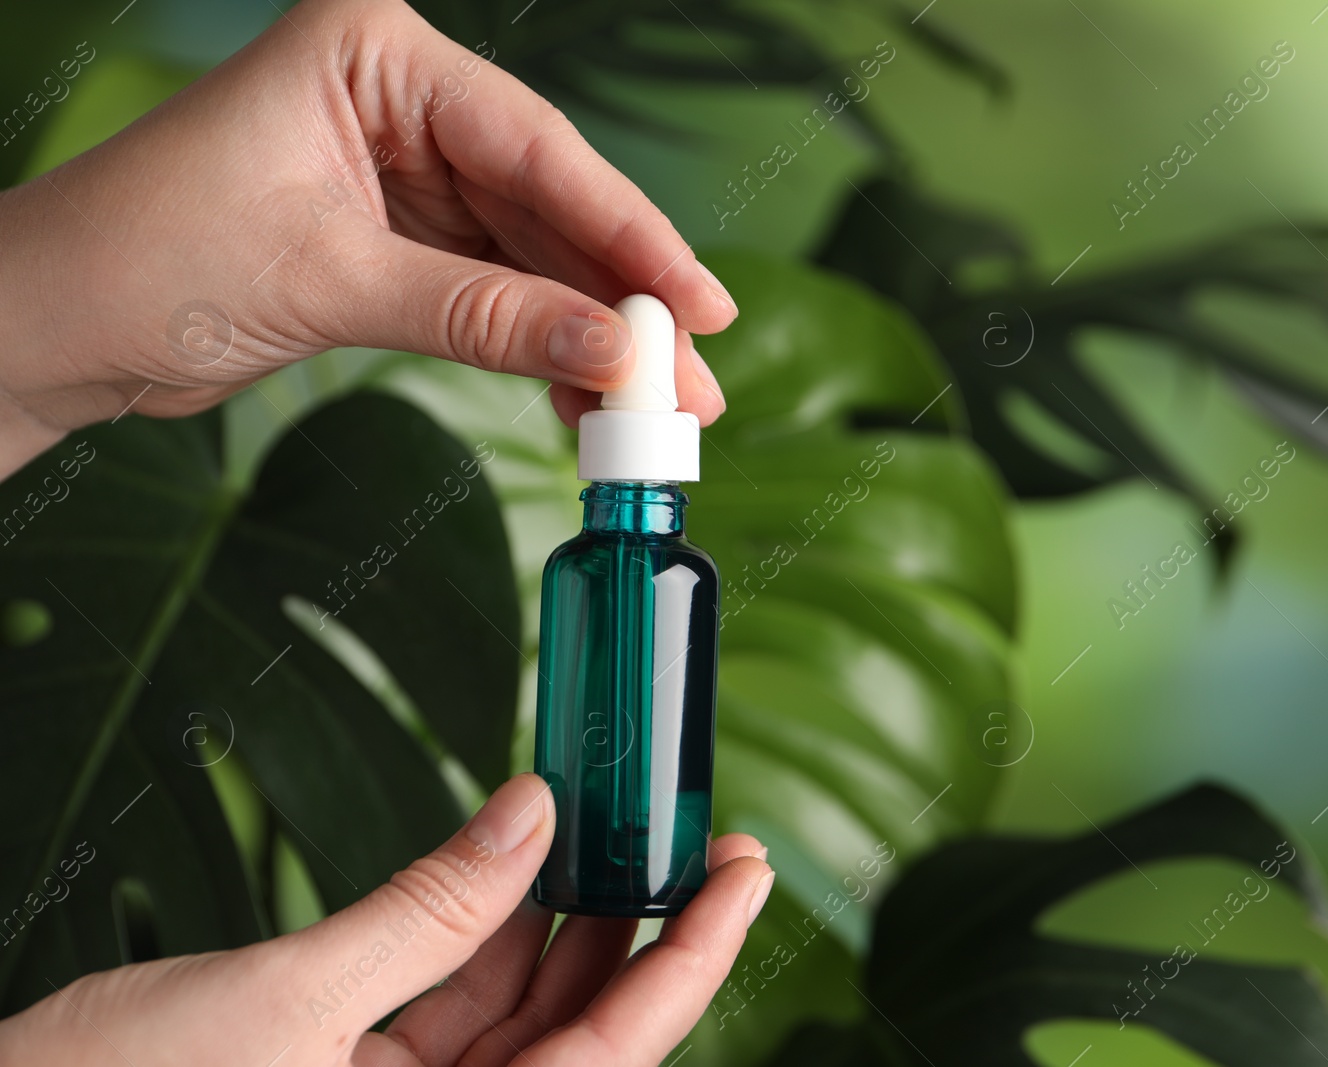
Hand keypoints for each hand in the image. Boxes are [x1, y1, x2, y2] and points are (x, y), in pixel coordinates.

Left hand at [0, 0, 734, 476]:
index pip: (536, 147)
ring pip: (531, 257)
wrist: (47, 326)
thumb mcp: (331, 280)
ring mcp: (402, 174)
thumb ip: (483, 315)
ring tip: (649, 411)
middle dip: (621, 300)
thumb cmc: (142, 259)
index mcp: (377, 56)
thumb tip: (612, 352)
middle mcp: (400, 104)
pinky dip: (536, 349)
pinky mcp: (394, 242)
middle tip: (689, 382)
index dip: (630, 234)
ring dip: (588, 337)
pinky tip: (582, 397)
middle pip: (549, 205)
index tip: (697, 307)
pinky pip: (493, 294)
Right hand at [0, 774, 774, 1065]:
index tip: (744, 868)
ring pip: (520, 1009)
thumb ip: (424, 911)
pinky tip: (512, 857)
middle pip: (583, 1029)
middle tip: (689, 827)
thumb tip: (534, 813)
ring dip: (561, 916)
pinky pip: (451, 1001)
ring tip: (607, 819)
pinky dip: (481, 928)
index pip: (616, 1051)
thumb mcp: (282, 1000)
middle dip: (638, 926)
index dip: (694, 955)